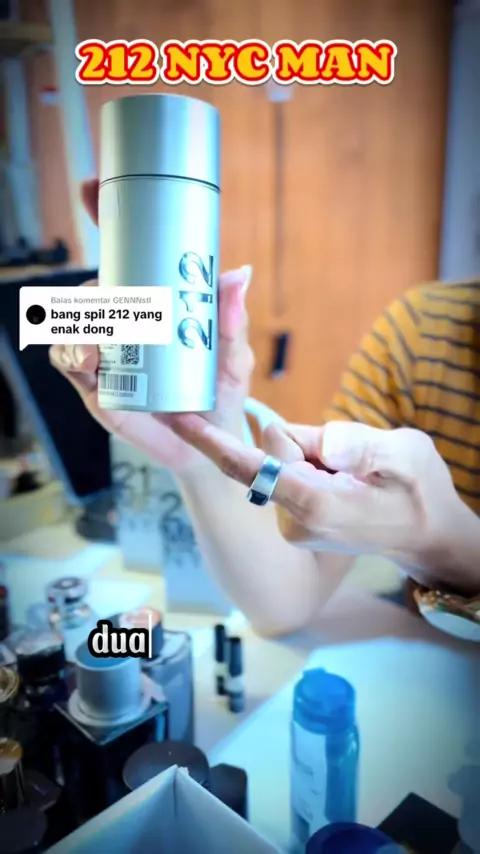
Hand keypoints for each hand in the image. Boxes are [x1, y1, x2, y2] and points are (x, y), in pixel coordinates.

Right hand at [49, 179, 253, 472]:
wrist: (206, 447)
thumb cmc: (218, 394)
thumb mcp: (232, 357)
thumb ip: (231, 321)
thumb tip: (239, 273)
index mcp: (152, 305)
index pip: (122, 257)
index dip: (104, 220)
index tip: (92, 187)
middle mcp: (122, 323)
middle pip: (92, 288)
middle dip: (93, 283)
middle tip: (111, 291)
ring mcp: (104, 352)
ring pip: (75, 323)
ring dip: (85, 321)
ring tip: (109, 333)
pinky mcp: (93, 384)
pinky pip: (70, 360)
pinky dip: (77, 352)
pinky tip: (94, 355)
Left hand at [166, 415, 477, 590]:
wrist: (424, 534)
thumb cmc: (421, 493)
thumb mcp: (408, 457)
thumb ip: (364, 446)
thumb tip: (323, 443)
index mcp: (317, 506)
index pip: (252, 467)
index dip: (213, 442)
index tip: (177, 420)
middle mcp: (294, 519)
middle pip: (274, 448)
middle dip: (308, 440)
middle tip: (354, 461)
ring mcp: (291, 522)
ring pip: (282, 456)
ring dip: (314, 453)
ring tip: (355, 476)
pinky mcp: (292, 518)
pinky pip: (289, 469)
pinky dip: (313, 464)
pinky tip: (344, 482)